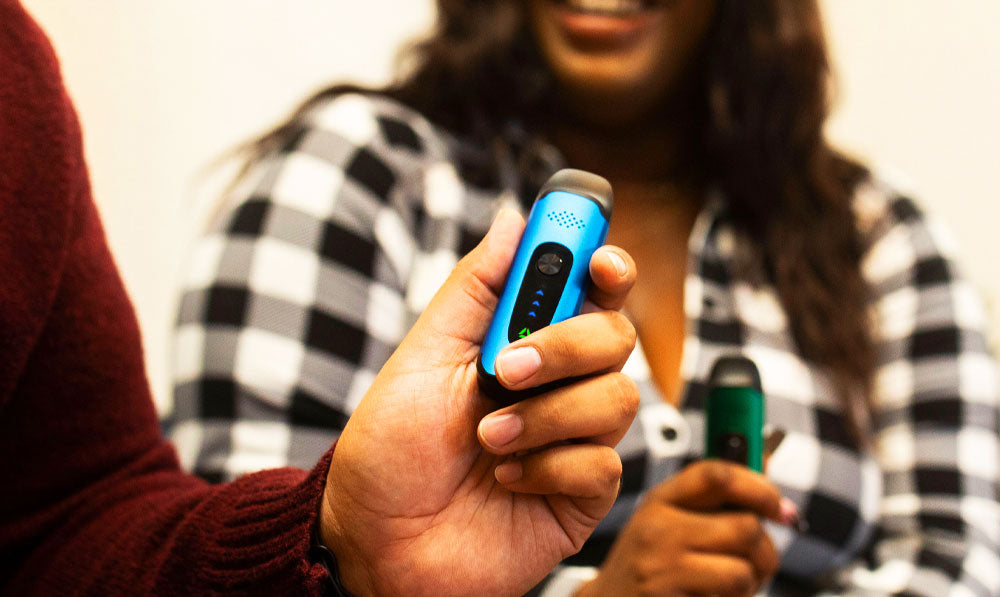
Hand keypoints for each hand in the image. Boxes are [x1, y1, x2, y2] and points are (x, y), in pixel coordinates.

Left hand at [320, 208, 639, 596]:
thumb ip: (475, 288)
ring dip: (546, 414)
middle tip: (506, 367)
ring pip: (617, 398)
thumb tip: (514, 218)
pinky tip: (505, 478)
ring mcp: (574, 440)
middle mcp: (559, 386)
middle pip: (617, 337)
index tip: (599, 261)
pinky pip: (602, 464)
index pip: (588, 292)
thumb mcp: (423, 355)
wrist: (375, 539)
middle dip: (568, 345)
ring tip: (488, 437)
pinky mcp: (581, 495)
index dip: (605, 267)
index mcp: (525, 343)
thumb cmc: (391, 448)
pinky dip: (548, 465)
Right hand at [578, 461, 785, 596]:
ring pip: (742, 570)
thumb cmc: (649, 561)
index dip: (759, 486)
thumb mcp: (670, 518)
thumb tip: (765, 465)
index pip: (716, 474)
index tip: (778, 505)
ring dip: (751, 583)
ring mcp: (661, 566)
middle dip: (767, 549)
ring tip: (733, 584)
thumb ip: (714, 497)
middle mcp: (658, 527)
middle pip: (744, 526)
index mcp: (662, 498)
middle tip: (759, 560)